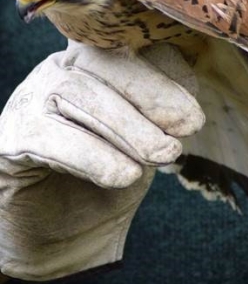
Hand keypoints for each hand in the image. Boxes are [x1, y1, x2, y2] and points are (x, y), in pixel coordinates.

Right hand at [0, 42, 203, 281]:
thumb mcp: (146, 138)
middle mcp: (60, 72)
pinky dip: (91, 154)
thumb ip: (161, 107)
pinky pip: (48, 136)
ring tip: (163, 155)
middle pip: (102, 64)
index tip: (194, 118)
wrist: (66, 231)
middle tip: (186, 131)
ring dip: (127, 126)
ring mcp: (31, 98)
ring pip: (77, 93)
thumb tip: (187, 76)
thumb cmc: (110, 174)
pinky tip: (123, 176)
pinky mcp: (11, 136)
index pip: (127, 51)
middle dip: (149, 97)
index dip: (162, 77)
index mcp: (94, 65)